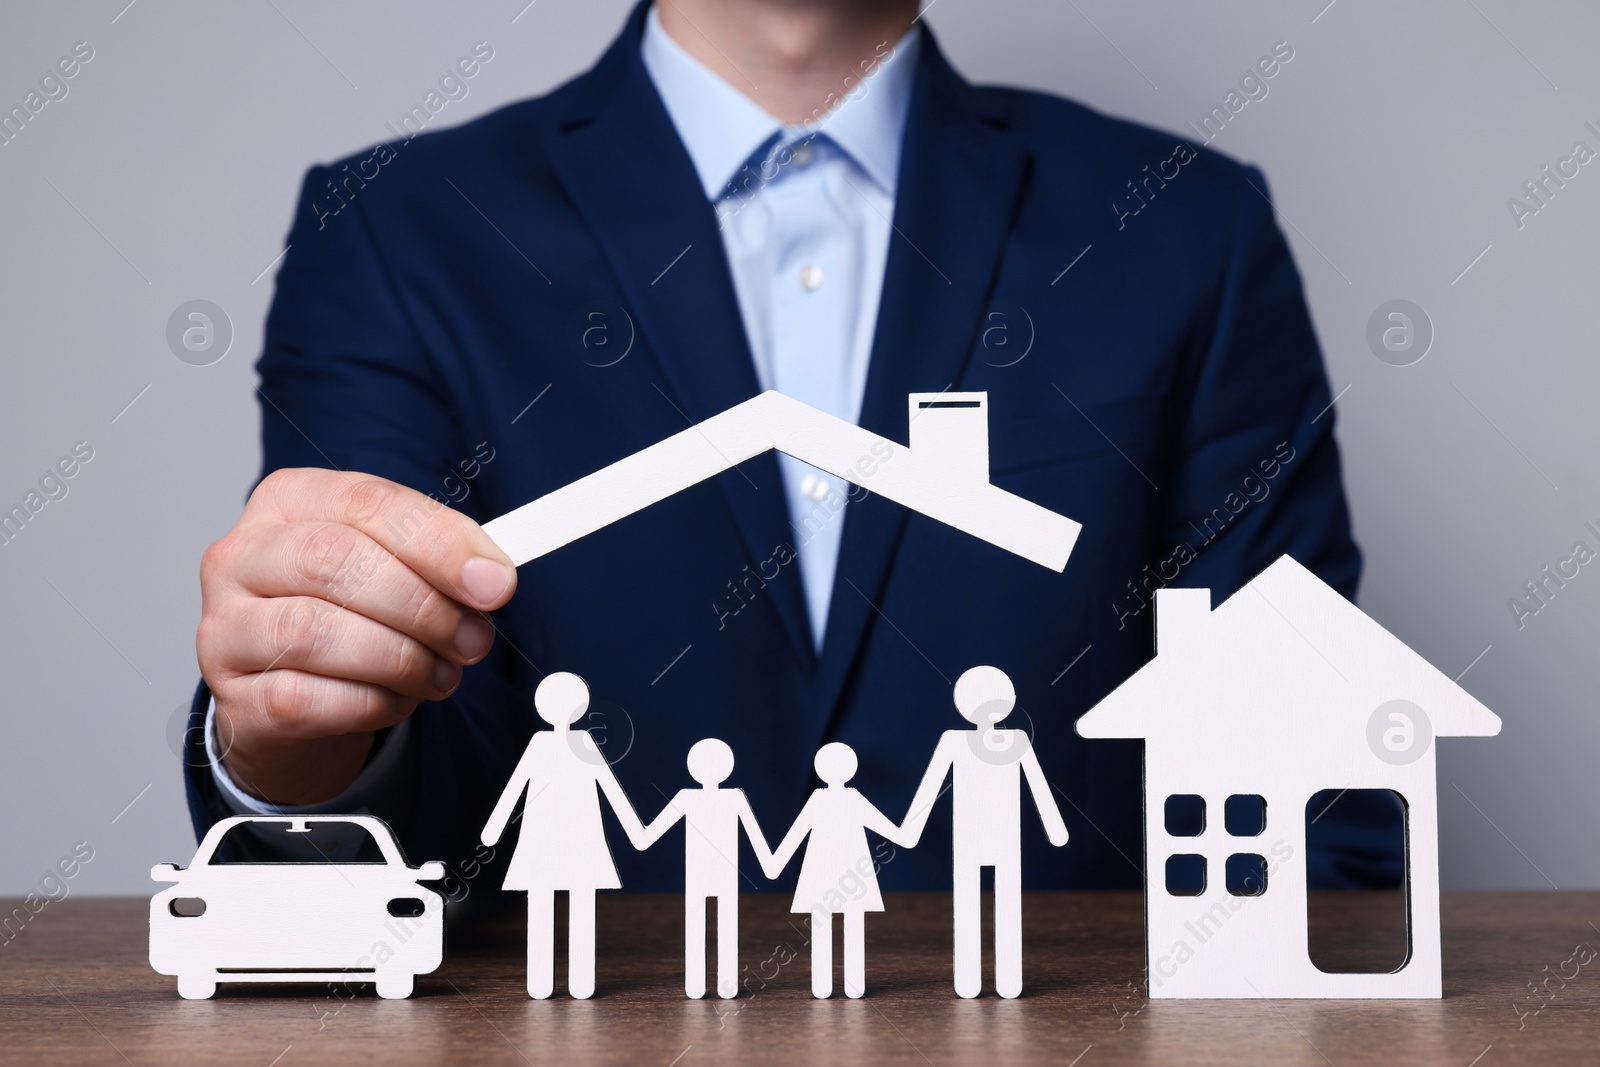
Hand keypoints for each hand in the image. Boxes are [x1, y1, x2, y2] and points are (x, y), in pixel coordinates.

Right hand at [197, 468, 516, 804]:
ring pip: (314, 632)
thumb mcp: (398, 567)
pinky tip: (396, 700)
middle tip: (472, 639)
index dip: (440, 544)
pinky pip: (304, 699)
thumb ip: (443, 562)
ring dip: (400, 659)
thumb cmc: (351, 615)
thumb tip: (491, 579)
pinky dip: (370, 703)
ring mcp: (225, 627)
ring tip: (439, 673)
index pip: (368, 504)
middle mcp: (243, 555)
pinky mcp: (232, 696)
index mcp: (290, 500)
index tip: (495, 584)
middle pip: (335, 561)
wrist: (293, 699)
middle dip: (423, 605)